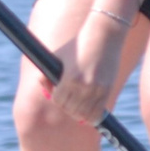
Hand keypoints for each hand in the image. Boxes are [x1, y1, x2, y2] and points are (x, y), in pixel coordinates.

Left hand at [49, 9, 130, 126]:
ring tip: (77, 106)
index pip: (58, 100)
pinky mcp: (107, 90)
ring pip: (84, 115)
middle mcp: (84, 86)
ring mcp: (97, 89)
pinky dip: (91, 116)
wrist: (104, 34)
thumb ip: (47, 70)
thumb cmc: (79, 43)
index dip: (55, 97)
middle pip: (70, 109)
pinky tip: (88, 111)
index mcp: (70, 77)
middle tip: (67, 99)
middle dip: (66, 106)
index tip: (57, 92)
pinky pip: (98, 113)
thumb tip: (42, 84)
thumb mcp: (59, 54)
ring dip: (78, 113)